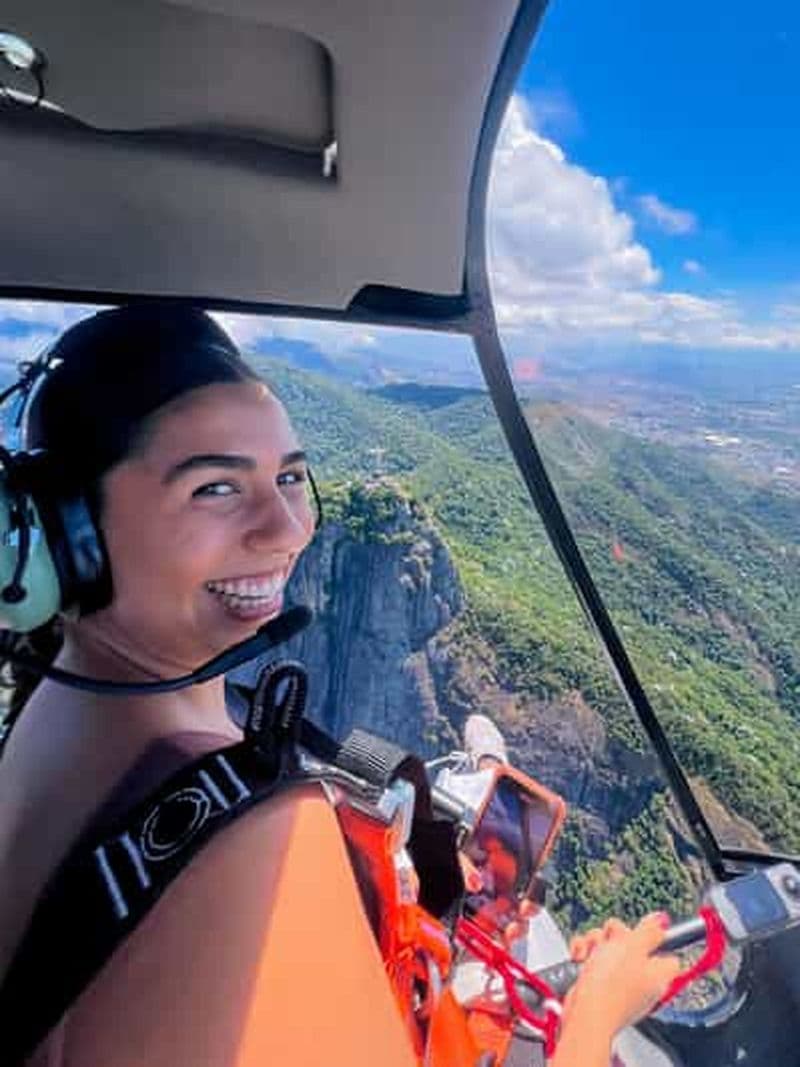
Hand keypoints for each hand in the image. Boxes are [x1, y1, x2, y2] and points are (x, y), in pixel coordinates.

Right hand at [564, 913, 680, 1035]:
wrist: (584, 1013)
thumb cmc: (610, 985)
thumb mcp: (633, 946)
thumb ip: (650, 931)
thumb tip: (663, 920)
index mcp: (659, 974)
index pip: (668, 953)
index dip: (655, 939)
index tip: (641, 930)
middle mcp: (642, 982)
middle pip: (633, 944)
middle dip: (615, 936)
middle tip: (612, 942)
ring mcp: (620, 985)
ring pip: (609, 949)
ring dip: (595, 943)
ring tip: (592, 952)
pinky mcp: (600, 987)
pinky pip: (593, 960)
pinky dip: (584, 955)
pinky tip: (581, 958)